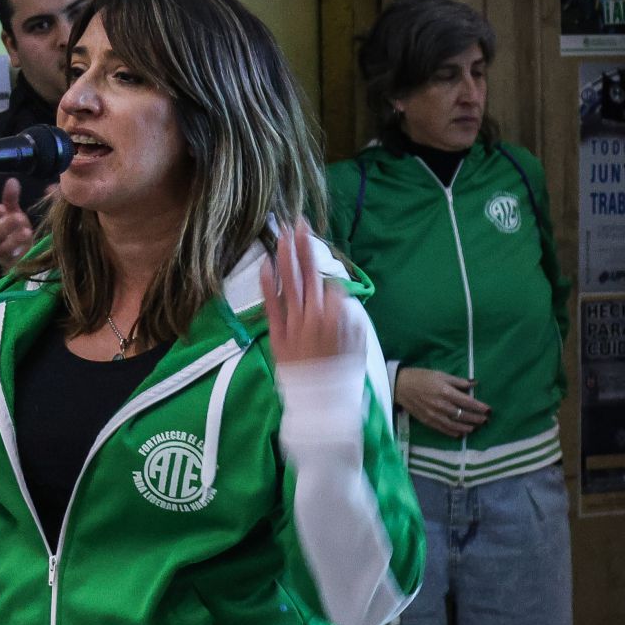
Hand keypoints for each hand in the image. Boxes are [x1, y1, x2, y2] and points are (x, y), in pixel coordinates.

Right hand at [0, 179, 33, 270]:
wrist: (30, 256)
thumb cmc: (18, 232)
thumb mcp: (15, 213)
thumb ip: (11, 199)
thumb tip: (11, 180)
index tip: (2, 207)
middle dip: (6, 225)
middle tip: (20, 217)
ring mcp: (3, 254)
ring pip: (2, 247)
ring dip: (14, 238)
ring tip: (27, 231)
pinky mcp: (11, 265)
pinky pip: (12, 259)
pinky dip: (19, 250)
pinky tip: (29, 241)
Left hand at [260, 217, 357, 365]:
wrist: (321, 401)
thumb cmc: (342, 374)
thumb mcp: (359, 345)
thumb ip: (351, 318)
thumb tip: (342, 297)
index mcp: (338, 316)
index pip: (331, 283)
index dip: (325, 269)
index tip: (318, 253)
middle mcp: (316, 315)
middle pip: (310, 273)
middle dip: (304, 246)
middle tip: (300, 222)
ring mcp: (294, 323)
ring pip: (290, 283)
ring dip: (286, 256)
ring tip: (283, 233)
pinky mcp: (277, 333)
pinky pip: (271, 304)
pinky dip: (268, 284)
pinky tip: (265, 263)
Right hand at [397, 367, 489, 437]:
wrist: (399, 385)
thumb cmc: (421, 377)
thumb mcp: (440, 374)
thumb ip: (458, 381)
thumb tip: (474, 384)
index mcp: (445, 392)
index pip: (467, 402)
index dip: (479, 407)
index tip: (489, 410)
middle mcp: (441, 405)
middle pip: (463, 415)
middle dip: (476, 418)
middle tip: (485, 420)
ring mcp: (434, 414)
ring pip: (454, 424)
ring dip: (467, 427)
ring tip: (475, 428)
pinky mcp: (427, 420)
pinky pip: (442, 429)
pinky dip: (452, 432)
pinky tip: (460, 433)